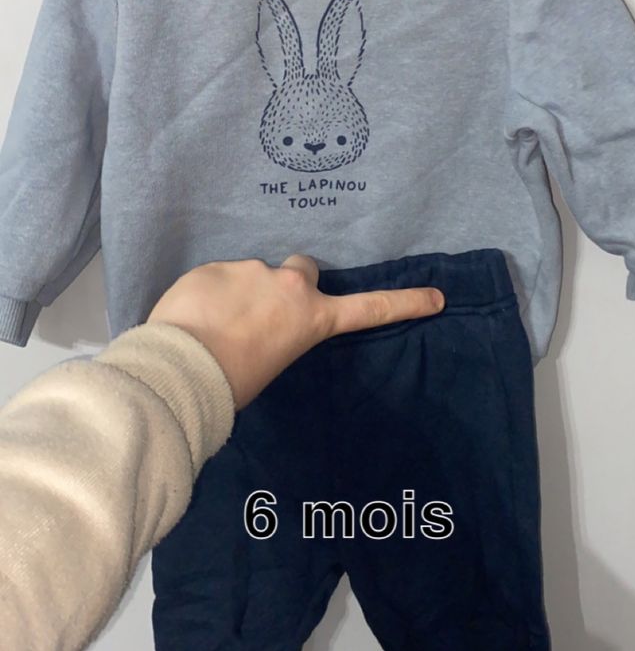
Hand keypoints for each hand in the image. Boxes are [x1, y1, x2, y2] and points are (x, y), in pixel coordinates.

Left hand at [147, 254, 444, 407]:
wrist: (182, 369)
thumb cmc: (231, 383)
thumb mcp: (271, 365)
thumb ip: (279, 336)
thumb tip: (261, 327)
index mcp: (311, 319)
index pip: (369, 309)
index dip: (404, 303)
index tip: (436, 297)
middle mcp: (289, 286)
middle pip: (305, 268)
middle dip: (289, 283)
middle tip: (265, 311)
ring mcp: (251, 271)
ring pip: (252, 276)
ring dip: (239, 294)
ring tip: (213, 327)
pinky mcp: (214, 267)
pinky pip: (215, 279)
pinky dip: (207, 294)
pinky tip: (192, 318)